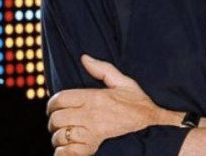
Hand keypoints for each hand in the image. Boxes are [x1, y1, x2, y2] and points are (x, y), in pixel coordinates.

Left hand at [47, 54, 181, 154]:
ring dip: (60, 137)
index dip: (52, 104)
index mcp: (94, 97)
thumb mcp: (124, 82)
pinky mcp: (94, 147)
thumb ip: (102, 68)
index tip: (55, 107)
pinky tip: (71, 147)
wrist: (153, 124)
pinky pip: (68, 152)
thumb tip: (84, 58)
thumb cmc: (138, 103)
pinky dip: (65, 152)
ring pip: (60, 137)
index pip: (59, 99)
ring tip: (66, 135)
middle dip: (54, 122)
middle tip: (60, 122)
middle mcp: (90, 114)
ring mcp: (91, 132)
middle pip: (56, 119)